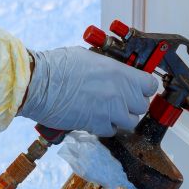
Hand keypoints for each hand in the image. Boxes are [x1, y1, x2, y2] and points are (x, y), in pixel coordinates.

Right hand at [18, 46, 157, 135]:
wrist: (39, 84)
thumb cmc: (58, 66)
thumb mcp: (90, 57)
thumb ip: (109, 68)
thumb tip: (116, 72)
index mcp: (120, 73)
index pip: (150, 85)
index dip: (145, 87)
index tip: (139, 88)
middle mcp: (119, 93)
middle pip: (142, 106)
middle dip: (133, 104)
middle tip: (121, 100)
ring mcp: (110, 111)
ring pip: (130, 122)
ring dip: (121, 118)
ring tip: (108, 111)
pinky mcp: (96, 126)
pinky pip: (112, 131)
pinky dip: (106, 127)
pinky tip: (96, 118)